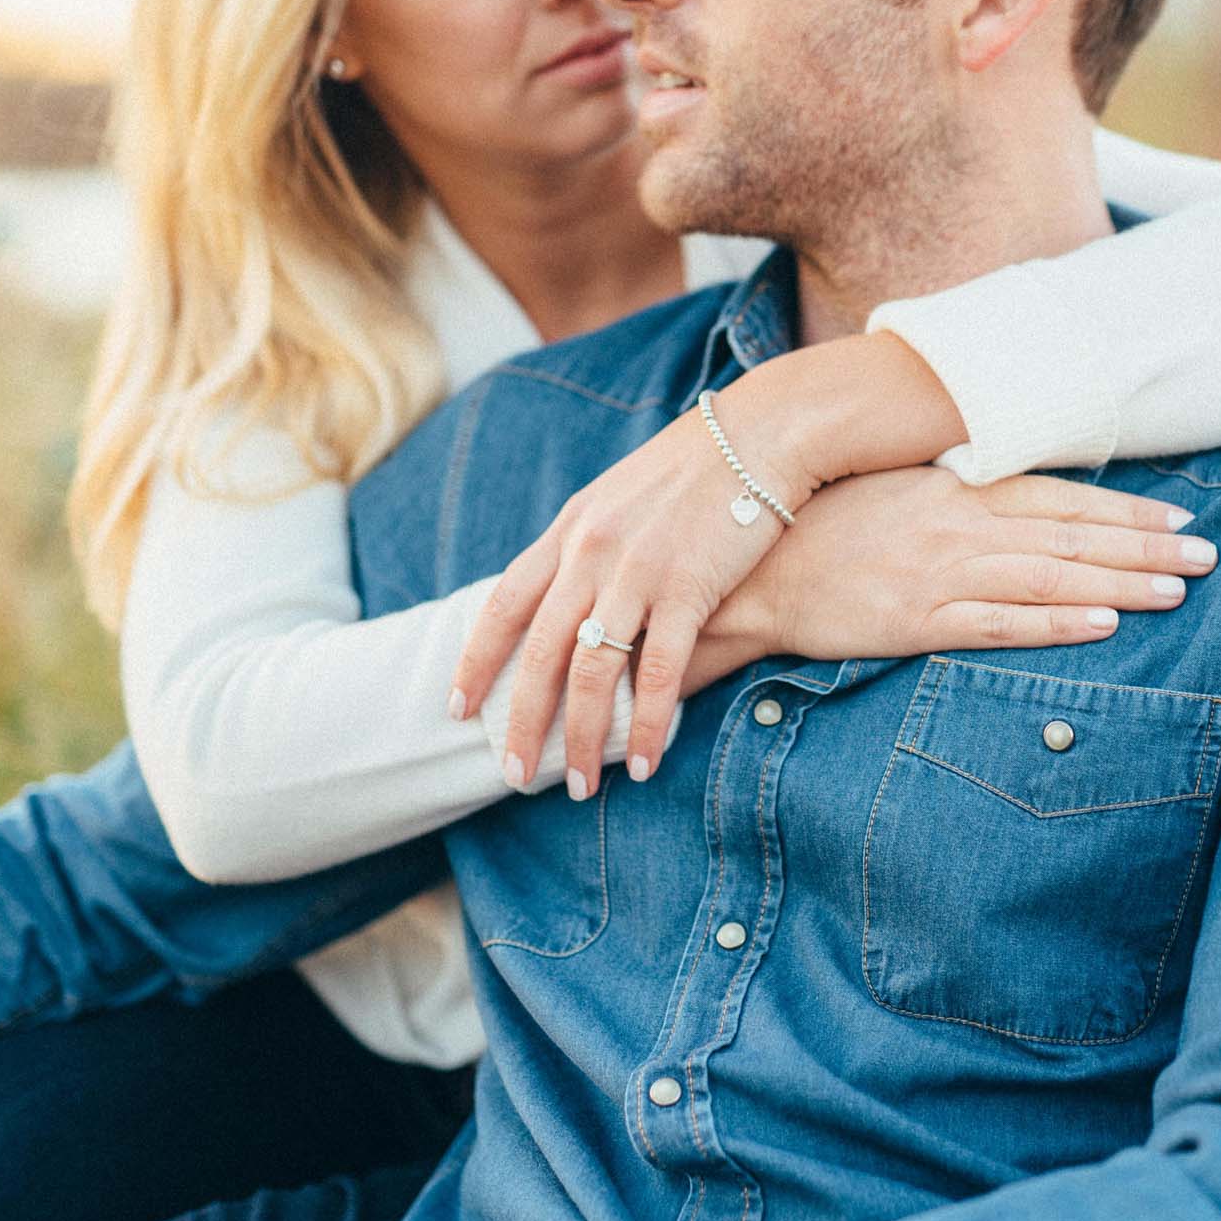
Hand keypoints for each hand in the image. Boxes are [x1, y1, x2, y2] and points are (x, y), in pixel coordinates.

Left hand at [449, 333, 967, 801]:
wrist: (762, 434)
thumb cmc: (697, 470)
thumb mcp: (621, 496)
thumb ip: (588, 545)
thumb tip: (567, 594)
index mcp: (569, 531)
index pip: (504, 606)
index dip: (476, 661)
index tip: (457, 707)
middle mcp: (591, 553)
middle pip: (539, 654)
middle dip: (521, 722)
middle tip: (511, 773)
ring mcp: (637, 571)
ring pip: (592, 673)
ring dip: (582, 738)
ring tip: (579, 787)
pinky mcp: (689, 588)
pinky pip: (657, 673)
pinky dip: (646, 724)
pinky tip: (644, 763)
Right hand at [689, 467, 1215, 687]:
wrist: (748, 568)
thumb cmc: (819, 525)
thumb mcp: (892, 489)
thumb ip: (955, 490)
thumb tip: (1012, 490)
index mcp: (954, 489)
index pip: (1059, 496)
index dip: (1123, 508)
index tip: (1179, 518)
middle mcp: (957, 525)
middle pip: (1070, 536)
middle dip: (1145, 546)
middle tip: (1209, 556)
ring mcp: (938, 575)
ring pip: (1050, 578)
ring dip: (1120, 583)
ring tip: (1179, 591)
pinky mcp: (916, 625)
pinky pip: (999, 625)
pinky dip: (1055, 624)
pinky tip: (1104, 626)